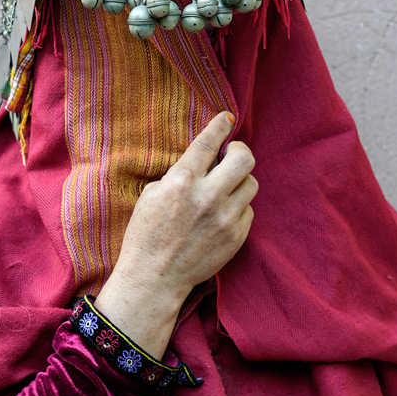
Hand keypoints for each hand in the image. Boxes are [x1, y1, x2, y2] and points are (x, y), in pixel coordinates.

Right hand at [95, 112, 256, 359]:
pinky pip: (248, 211)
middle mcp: (207, 197)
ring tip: (224, 188)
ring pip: (251, 184)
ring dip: (239, 181)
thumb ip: (179, 173)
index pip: (209, 142)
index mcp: (182, 181)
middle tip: (231, 155)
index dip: (221, 125)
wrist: (154, 278)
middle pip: (245, 158)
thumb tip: (203, 159)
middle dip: (239, 151)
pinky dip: (238, 208)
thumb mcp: (151, 195)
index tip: (227, 117)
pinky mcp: (236, 237)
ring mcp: (225, 218)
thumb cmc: (145, 235)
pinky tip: (222, 214)